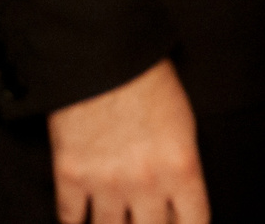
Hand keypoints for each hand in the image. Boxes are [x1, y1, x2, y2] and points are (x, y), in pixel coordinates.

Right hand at [48, 58, 207, 223]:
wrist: (104, 58)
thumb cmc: (150, 82)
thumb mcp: (184, 124)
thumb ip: (182, 166)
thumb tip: (177, 195)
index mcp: (181, 167)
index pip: (194, 221)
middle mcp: (145, 183)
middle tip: (144, 222)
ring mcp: (105, 184)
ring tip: (115, 223)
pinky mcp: (70, 177)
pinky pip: (70, 220)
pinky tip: (81, 223)